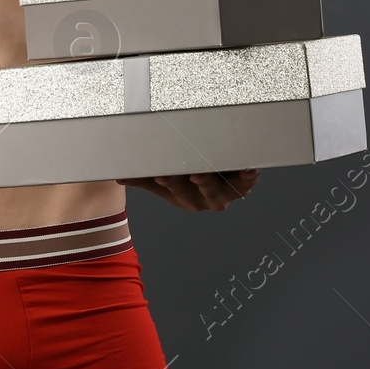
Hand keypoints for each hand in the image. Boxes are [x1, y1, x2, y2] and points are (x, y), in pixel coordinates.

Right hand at [117, 169, 259, 211]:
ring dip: (217, 185)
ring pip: (223, 193)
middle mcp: (206, 199)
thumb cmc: (184, 178)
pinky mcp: (242, 185)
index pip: (176, 191)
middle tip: (190, 173)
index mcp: (185, 197)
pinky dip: (249, 178)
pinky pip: (248, 184)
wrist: (209, 178)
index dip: (170, 184)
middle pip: (200, 194)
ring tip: (209, 172)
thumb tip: (119, 176)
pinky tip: (250, 168)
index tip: (160, 174)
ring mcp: (225, 194)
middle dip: (195, 184)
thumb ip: (142, 177)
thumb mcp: (162, 178)